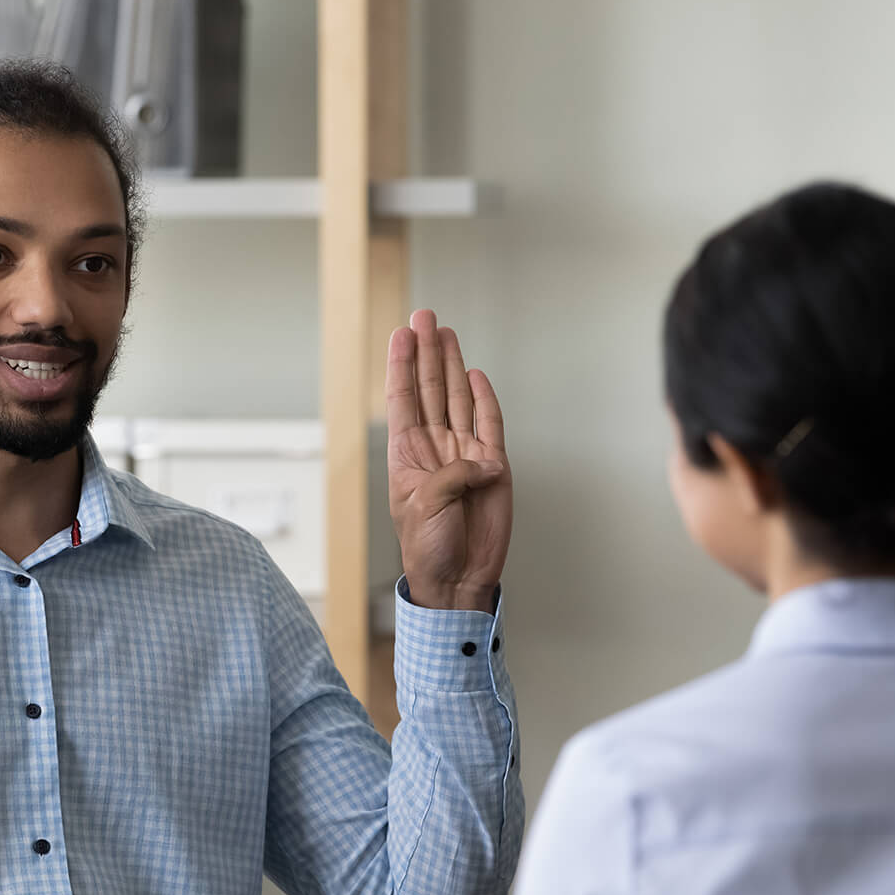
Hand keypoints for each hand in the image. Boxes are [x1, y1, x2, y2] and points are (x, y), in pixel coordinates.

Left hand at [386, 309, 511, 611]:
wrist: (458, 577)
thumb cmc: (429, 546)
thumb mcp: (425, 506)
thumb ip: (451, 474)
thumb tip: (482, 459)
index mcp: (407, 454)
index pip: (403, 398)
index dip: (403, 365)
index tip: (401, 334)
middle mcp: (435, 446)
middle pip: (431, 388)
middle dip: (428, 352)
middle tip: (425, 316)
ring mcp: (464, 453)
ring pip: (458, 398)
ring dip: (452, 365)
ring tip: (445, 332)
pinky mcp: (492, 466)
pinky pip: (489, 424)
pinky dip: (484, 399)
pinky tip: (475, 374)